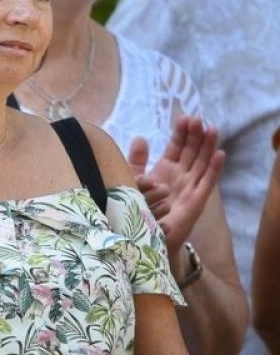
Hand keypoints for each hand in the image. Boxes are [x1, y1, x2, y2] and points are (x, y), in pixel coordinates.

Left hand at [127, 116, 223, 258]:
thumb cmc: (140, 209)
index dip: (181, 133)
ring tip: (212, 129)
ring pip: (202, 163)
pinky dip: (214, 168)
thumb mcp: (134, 181)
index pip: (177, 146)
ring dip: (208, 146)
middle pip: (192, 151)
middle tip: (198, 118)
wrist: (146, 238)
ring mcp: (190, 187)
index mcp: (166, 169)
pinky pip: (207, 182)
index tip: (184, 117)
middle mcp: (181, 176)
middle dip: (195, 135)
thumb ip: (137, 161)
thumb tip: (141, 137)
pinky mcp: (196, 201)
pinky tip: (220, 154)